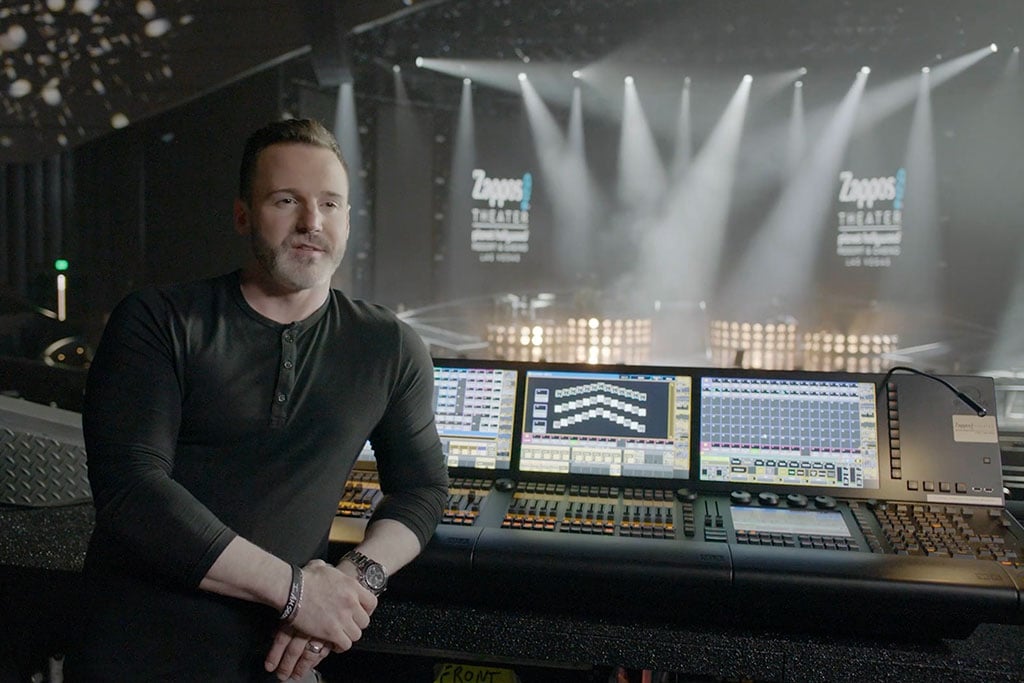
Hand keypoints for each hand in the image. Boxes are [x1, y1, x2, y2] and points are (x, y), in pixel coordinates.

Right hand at [264, 559, 377, 676]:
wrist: (291, 590)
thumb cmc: (304, 578)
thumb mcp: (322, 567)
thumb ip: (330, 570)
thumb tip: (323, 567)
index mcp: (352, 586)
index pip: (372, 603)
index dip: (366, 610)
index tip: (358, 613)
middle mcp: (351, 602)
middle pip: (365, 621)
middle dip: (356, 624)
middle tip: (346, 625)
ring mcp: (342, 617)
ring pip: (356, 635)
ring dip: (348, 636)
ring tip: (339, 635)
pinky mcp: (331, 631)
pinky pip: (345, 644)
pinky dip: (340, 646)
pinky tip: (333, 642)